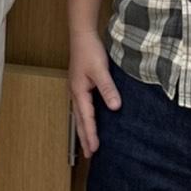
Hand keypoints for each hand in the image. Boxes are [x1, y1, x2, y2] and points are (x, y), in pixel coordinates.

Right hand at [68, 29, 120, 155]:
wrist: (82, 36)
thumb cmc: (89, 51)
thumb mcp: (100, 70)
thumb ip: (108, 89)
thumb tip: (115, 107)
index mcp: (78, 92)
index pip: (86, 118)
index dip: (91, 134)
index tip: (94, 150)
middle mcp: (75, 93)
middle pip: (79, 120)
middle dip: (84, 137)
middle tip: (89, 155)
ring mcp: (76, 89)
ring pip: (79, 115)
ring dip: (83, 129)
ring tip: (88, 143)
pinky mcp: (80, 85)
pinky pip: (82, 107)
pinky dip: (85, 118)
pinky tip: (90, 120)